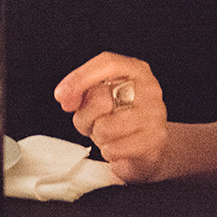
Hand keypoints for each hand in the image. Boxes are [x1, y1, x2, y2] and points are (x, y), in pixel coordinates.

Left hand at [54, 52, 168, 183]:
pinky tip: (119, 148)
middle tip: (94, 123)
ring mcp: (154, 114)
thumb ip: (82, 92)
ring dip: (99, 137)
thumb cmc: (122, 118)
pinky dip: (109, 153)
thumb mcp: (101, 98)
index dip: (80, 77)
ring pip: (105, 128)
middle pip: (100, 98)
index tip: (61, 94)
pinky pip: (114, 149)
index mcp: (136, 70)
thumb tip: (66, 96)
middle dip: (86, 117)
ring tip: (110, 136)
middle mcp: (149, 88)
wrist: (150, 148)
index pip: (107, 63)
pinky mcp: (155, 140)